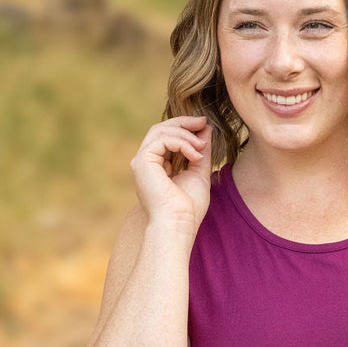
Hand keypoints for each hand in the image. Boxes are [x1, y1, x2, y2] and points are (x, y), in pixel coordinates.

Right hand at [130, 115, 213, 232]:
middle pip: (160, 129)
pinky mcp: (142, 162)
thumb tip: (206, 129)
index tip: (204, 124)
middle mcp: (146, 162)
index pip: (166, 137)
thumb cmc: (188, 208)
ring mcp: (141, 162)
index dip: (184, 127)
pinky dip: (181, 143)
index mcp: (156, 166)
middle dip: (183, 123)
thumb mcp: (199, 172)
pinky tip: (195, 155)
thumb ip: (200, 151)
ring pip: (160, 131)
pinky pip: (162, 139)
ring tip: (201, 146)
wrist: (179, 224)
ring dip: (185, 134)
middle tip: (203, 122)